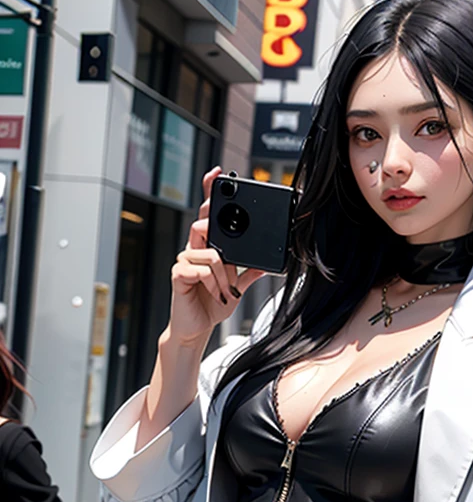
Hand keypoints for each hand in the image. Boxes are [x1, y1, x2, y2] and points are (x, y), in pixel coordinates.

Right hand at [168, 166, 263, 347]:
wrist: (197, 329)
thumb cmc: (210, 306)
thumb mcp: (236, 288)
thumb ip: (248, 274)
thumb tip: (264, 264)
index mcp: (206, 249)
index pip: (206, 215)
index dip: (209, 192)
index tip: (217, 173)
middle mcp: (193, 251)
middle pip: (201, 224)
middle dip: (213, 224)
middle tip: (226, 240)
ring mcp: (184, 261)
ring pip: (210, 252)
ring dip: (224, 275)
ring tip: (225, 291)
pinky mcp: (179, 274)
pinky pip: (202, 269)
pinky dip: (215, 283)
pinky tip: (216, 294)